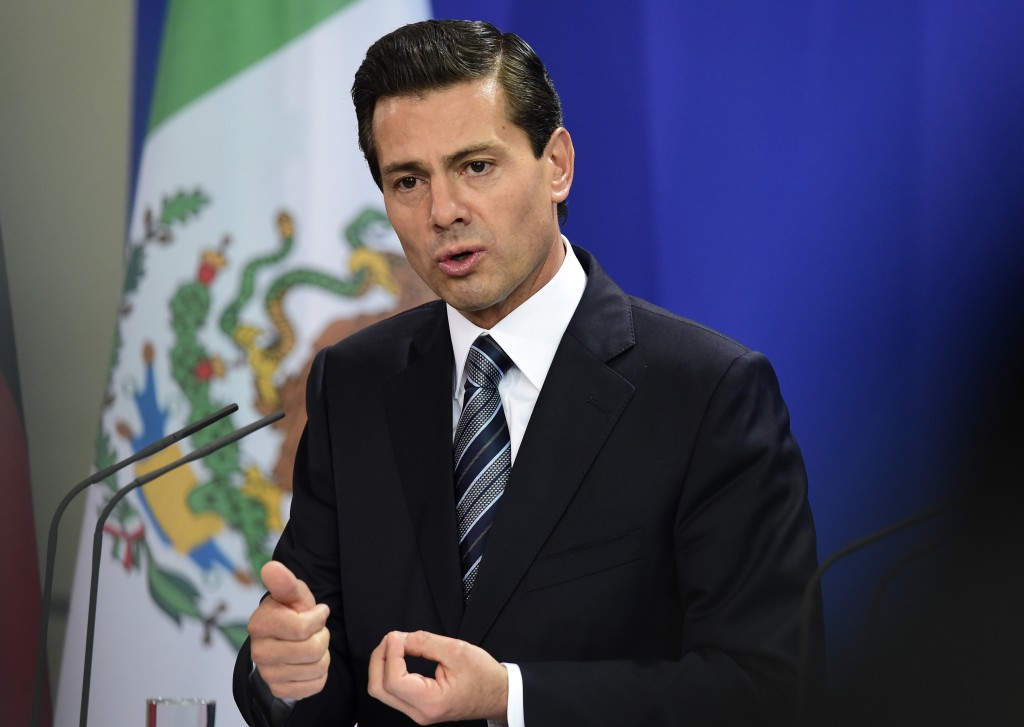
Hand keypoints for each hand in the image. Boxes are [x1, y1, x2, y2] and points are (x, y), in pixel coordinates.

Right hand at [248, 561, 330, 699]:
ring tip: (311, 644)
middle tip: (314, 631)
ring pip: (317, 668)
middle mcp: (259, 653)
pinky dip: (320, 673)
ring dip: (323, 654)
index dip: (318, 618)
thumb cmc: (290, 612)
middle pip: (312, 650)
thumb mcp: (292, 594)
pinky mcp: (280, 690)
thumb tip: (271, 567)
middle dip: (322, 636)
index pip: (302, 628)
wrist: (282, 640)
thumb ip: (285, 582)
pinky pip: (316, 685)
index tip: (317, 612)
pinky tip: (309, 662)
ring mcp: (268, 675)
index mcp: (260, 625)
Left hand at [367, 630, 507, 723]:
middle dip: (379, 658)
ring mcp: (417, 713)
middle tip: (392, 638)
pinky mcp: (417, 707)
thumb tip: (399, 639)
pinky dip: (389, 671)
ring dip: (382, 664)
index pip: (393, 680)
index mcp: (431, 702)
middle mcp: (420, 713)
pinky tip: (398, 656)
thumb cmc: (483, 675)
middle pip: (379, 688)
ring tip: (395, 644)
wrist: (498, 694)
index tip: (397, 636)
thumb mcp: (456, 650)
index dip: (390, 654)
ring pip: (381, 691)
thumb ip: (424, 642)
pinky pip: (392, 691)